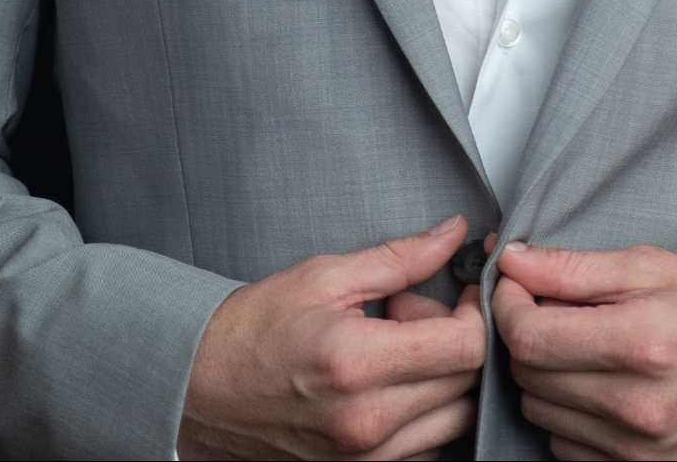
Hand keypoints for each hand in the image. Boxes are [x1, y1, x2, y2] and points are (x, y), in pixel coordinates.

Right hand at [178, 213, 484, 459]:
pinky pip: (426, 448)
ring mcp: (364, 458)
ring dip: (445, 379)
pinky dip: (425, 412)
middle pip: (467, 384)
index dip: (476, 312)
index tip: (461, 292)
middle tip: (418, 311)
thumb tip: (451, 237)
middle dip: (458, 339)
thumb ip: (400, 258)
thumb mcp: (327, 275)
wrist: (200, 386)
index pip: (466, 347)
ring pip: (454, 421)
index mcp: (358, 364)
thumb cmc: (254, 329)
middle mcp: (367, 422)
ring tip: (402, 346)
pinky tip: (393, 380)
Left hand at [489, 239, 676, 460]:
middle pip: (529, 374)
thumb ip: (574, 267)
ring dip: (545, 374)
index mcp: (644, 341)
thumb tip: (514, 260)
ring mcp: (641, 450)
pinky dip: (567, 414)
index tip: (515, 283)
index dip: (507, 304)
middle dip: (525, 332)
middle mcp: (640, 405)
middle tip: (548, 306)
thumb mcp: (652, 266)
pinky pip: (566, 447)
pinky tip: (596, 384)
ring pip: (540, 411)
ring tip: (579, 344)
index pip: (531, 335)